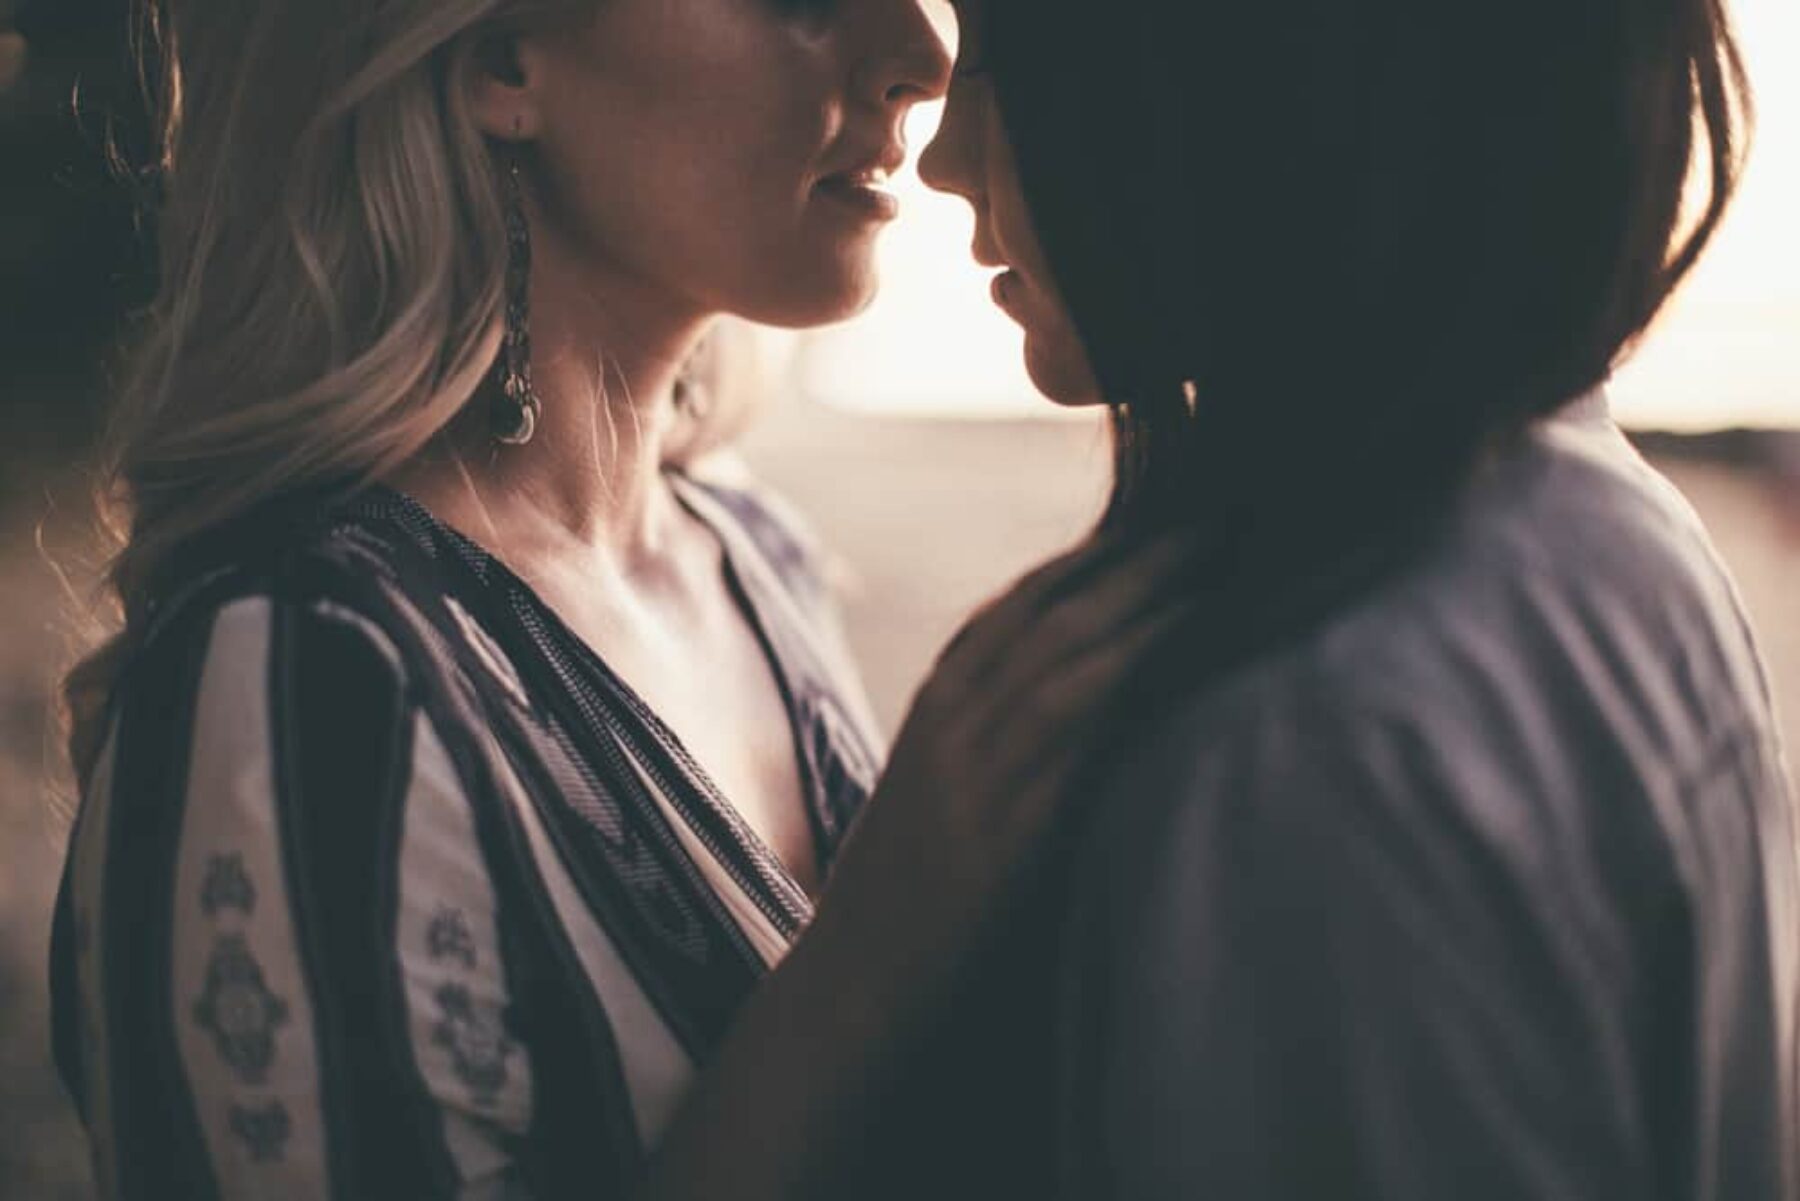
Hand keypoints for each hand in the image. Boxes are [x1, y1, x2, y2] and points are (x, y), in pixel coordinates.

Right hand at [808, 533, 1193, 1018]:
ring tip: (1218, 573)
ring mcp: (971, 777)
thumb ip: (988, 732)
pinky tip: (1176, 672)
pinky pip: (1069, 752)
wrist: (853, 982)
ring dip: (1145, 612)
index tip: (1158, 518)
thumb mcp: (934, 786)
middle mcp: (948, 724)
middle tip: (1214, 518)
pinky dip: (1123, 700)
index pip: (1016, 606)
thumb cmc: (904, 887)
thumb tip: (1076, 691)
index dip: (1090, 556)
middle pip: (1051, 617)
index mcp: (933, 706)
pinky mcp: (998, 838)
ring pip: (1064, 667)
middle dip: (1135, 561)